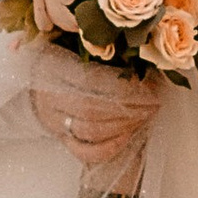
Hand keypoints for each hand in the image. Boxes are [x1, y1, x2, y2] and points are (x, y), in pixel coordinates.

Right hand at [31, 58, 157, 165]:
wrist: (45, 80)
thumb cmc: (68, 56)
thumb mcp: (80, 45)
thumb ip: (105, 53)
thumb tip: (140, 64)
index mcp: (52, 67)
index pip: (92, 81)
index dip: (123, 86)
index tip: (148, 86)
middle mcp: (48, 97)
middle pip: (91, 110)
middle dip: (127, 108)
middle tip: (153, 103)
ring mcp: (53, 122)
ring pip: (90, 131)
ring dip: (124, 125)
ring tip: (146, 114)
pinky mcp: (61, 139)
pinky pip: (86, 152)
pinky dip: (110, 147)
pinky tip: (128, 134)